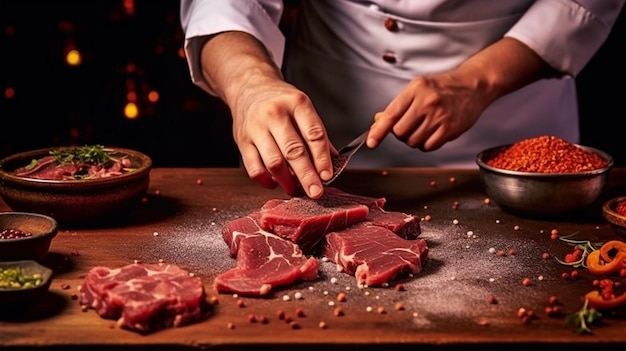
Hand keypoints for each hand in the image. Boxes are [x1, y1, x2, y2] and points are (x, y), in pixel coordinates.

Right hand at [231, 77, 332, 198]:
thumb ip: (317, 135)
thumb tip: (334, 162)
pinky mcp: (242, 141)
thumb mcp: (303, 109)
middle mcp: (275, 114)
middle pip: (293, 151)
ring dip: (287, 181)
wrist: (249, 88)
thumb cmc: (281, 102)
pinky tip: (275, 183)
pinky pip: (254, 168)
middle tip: (315, 192)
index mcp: (297, 104)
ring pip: (273, 162)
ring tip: (295, 190)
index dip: (322, 158)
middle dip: (307, 175)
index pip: (314, 134)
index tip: (327, 176)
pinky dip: (266, 181)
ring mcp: (256, 128)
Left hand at [366, 37, 556, 151]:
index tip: (371, 142)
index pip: (391, 114)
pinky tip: (432, 133)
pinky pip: (428, 146)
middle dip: (400, 133)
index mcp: (416, 89)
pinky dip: (426, 144)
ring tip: (424, 127)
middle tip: (410, 125)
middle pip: (400, 132)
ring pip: (412, 141)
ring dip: (413, 139)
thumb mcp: (418, 89)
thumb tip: (378, 122)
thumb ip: (398, 106)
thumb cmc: (443, 87)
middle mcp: (427, 101)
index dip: (378, 131)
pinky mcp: (451, 129)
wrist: (473, 86)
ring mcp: (440, 116)